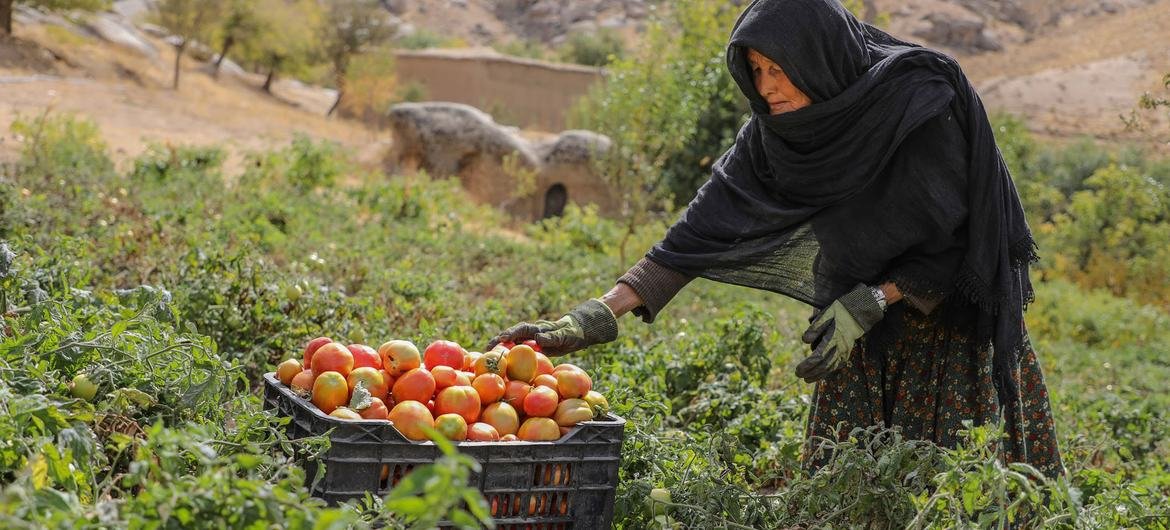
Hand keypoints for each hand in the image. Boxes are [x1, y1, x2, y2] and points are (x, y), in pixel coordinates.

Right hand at [486, 299, 618, 356]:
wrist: (575, 333)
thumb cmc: (571, 334)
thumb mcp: (565, 336)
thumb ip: (553, 337)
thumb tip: (538, 339)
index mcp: (537, 328)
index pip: (521, 330)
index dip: (510, 334)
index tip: (501, 340)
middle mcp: (531, 333)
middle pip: (511, 336)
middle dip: (499, 341)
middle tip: (486, 349)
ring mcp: (530, 340)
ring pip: (513, 344)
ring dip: (501, 349)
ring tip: (488, 358)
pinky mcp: (531, 348)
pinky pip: (519, 352)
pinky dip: (509, 356)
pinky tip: (502, 366)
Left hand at [795, 284, 884, 382]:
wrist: (860, 311)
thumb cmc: (841, 310)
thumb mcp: (827, 313)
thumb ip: (816, 327)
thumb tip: (804, 340)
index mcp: (834, 337)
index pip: (819, 356)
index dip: (808, 365)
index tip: (798, 370)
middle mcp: (841, 347)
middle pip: (825, 365)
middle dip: (811, 372)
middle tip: (798, 375)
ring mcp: (845, 350)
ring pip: (832, 367)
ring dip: (819, 374)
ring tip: (807, 379)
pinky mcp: (847, 352)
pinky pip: (837, 365)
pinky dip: (828, 371)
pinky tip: (820, 375)